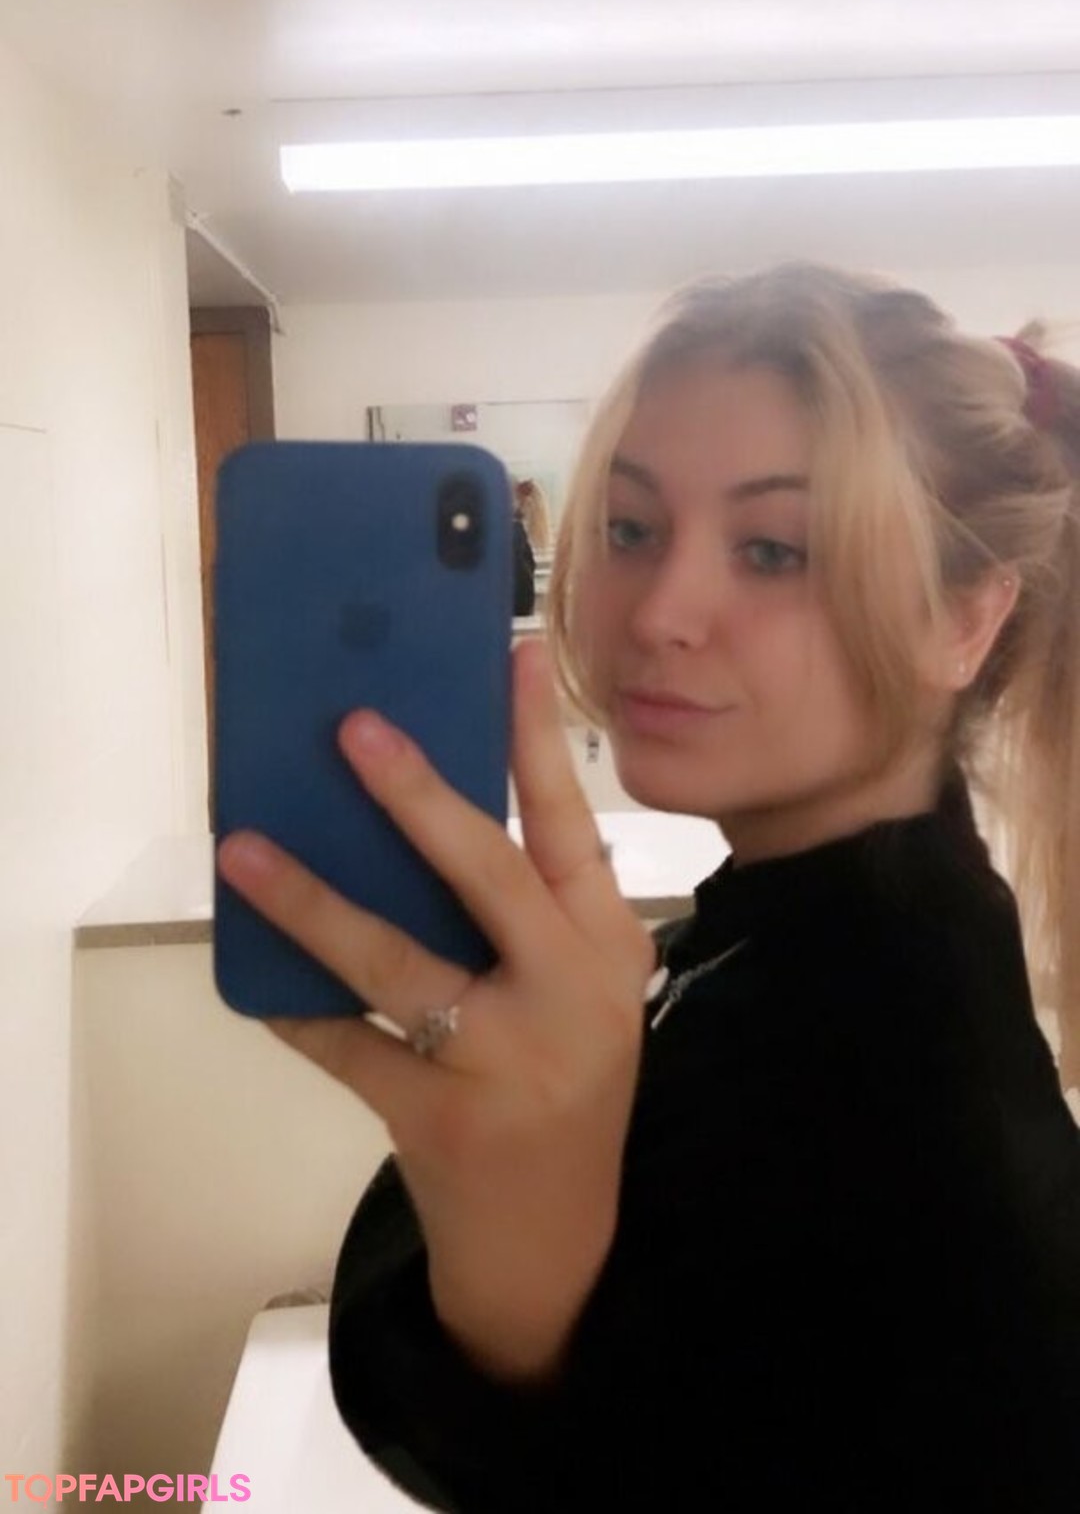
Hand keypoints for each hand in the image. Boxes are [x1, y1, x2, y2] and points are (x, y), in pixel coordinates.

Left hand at [216, 637, 655, 1382]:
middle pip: (488, 873)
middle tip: (353, 727)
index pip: (571, 825)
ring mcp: (505, 1059)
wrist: (557, 1234)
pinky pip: (348, 1046)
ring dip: (312, 902)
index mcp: (608, 945)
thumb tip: (418, 801)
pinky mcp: (440, 1117)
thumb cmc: (563, 1076)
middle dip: (417, 796)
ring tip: (245, 850)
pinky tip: (252, 978)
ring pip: (395, 961)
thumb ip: (526, 908)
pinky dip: (296, 1008)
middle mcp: (569, 993)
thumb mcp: (575, 984)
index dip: (539, 739)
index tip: (508, 653)